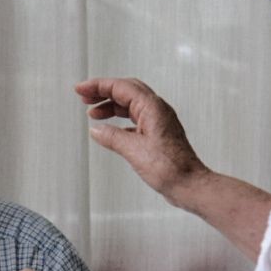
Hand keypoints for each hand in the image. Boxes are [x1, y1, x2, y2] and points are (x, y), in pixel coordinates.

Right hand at [77, 77, 206, 204]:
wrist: (189, 184)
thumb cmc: (170, 168)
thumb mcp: (134, 150)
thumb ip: (112, 137)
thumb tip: (96, 130)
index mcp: (152, 107)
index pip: (121, 87)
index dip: (98, 86)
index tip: (81, 89)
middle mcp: (157, 110)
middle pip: (126, 91)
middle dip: (104, 92)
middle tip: (85, 97)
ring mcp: (159, 122)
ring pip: (131, 105)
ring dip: (111, 106)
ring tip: (93, 113)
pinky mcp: (158, 134)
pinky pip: (136, 119)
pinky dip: (120, 121)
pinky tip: (110, 130)